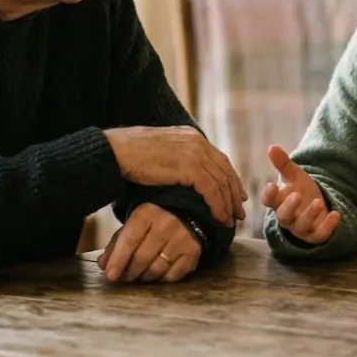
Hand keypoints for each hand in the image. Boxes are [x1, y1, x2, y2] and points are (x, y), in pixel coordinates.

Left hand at [98, 203, 201, 282]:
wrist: (186, 212)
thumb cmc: (153, 221)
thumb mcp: (133, 224)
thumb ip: (117, 243)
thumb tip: (104, 264)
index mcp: (148, 213)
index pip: (130, 240)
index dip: (118, 260)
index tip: (110, 275)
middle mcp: (167, 224)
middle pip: (143, 258)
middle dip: (129, 272)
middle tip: (123, 277)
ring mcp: (182, 239)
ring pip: (157, 269)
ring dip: (144, 277)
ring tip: (139, 275)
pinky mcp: (193, 252)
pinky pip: (172, 276)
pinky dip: (161, 279)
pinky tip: (156, 273)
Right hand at [106, 125, 245, 226]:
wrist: (117, 151)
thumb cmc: (131, 155)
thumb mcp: (162, 152)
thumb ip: (178, 160)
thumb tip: (187, 177)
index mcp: (192, 136)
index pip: (219, 160)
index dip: (230, 179)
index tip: (236, 195)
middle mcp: (197, 141)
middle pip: (225, 170)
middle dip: (234, 193)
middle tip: (238, 212)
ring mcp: (195, 152)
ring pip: (221, 182)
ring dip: (228, 203)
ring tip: (231, 220)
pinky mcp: (190, 166)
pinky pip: (211, 189)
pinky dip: (218, 205)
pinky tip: (219, 217)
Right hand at [260, 144, 340, 243]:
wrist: (318, 207)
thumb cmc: (301, 190)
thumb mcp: (294, 175)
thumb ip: (283, 163)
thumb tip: (271, 146)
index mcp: (278, 202)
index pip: (268, 201)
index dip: (268, 195)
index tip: (271, 185)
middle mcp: (287, 217)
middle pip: (283, 216)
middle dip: (289, 207)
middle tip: (296, 195)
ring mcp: (301, 228)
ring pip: (301, 226)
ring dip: (310, 215)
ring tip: (319, 202)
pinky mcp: (315, 235)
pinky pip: (320, 235)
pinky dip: (328, 227)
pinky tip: (336, 214)